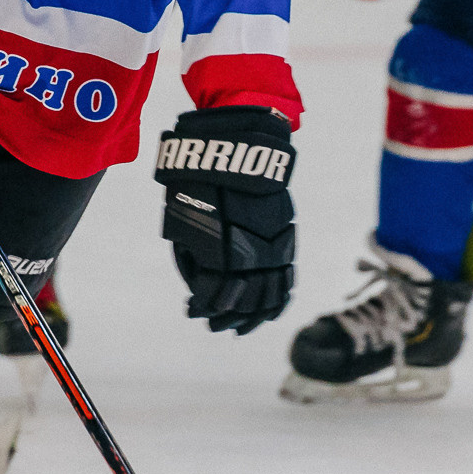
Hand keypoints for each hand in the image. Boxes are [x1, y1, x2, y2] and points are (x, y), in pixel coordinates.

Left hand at [155, 107, 295, 333]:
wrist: (236, 145)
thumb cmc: (200, 179)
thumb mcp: (185, 216)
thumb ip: (193, 252)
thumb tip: (197, 281)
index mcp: (221, 247)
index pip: (215, 293)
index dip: (202, 306)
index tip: (191, 309)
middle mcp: (251, 251)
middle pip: (244, 301)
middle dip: (226, 317)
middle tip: (212, 324)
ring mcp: (272, 246)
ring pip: (269, 296)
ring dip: (253, 317)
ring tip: (238, 328)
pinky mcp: (286, 239)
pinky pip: (287, 279)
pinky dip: (278, 301)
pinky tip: (268, 313)